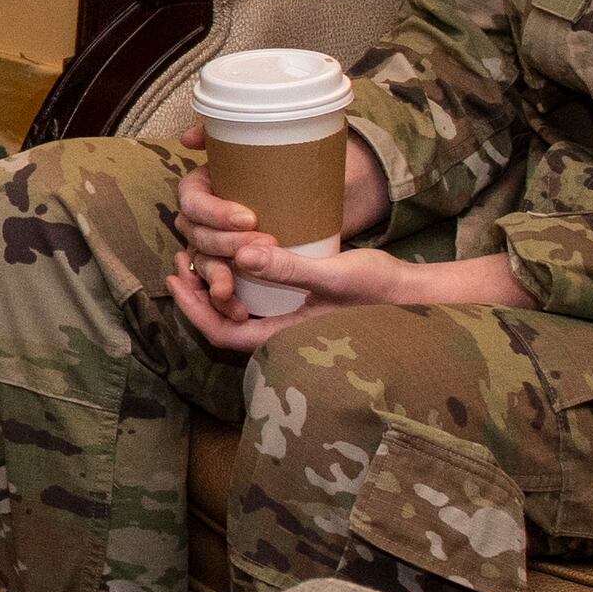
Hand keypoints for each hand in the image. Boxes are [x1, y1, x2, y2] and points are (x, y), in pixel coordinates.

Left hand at [161, 126, 502, 349]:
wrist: (416, 295)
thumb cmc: (381, 290)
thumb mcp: (334, 276)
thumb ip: (289, 268)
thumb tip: (241, 255)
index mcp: (286, 337)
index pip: (224, 333)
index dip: (194, 309)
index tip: (176, 279)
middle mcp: (284, 334)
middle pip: (226, 322)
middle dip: (199, 295)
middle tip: (181, 259)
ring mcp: (292, 322)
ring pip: (241, 310)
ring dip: (217, 285)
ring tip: (199, 254)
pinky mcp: (301, 307)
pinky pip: (260, 299)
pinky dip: (240, 280)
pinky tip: (236, 255)